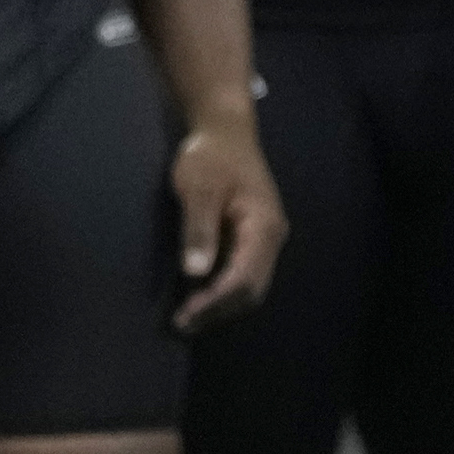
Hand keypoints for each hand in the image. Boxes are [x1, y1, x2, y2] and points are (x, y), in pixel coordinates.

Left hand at [170, 111, 285, 330]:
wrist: (225, 130)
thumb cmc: (211, 156)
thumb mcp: (199, 187)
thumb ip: (199, 229)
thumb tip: (196, 272)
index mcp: (263, 227)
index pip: (243, 278)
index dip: (215, 302)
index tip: (184, 316)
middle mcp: (271, 237)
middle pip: (252, 289)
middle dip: (219, 310)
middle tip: (182, 324)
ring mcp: (265, 238)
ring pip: (250, 286)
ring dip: (221, 304)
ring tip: (188, 316)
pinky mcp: (253, 238)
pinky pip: (243, 273)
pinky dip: (223, 290)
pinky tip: (198, 294)